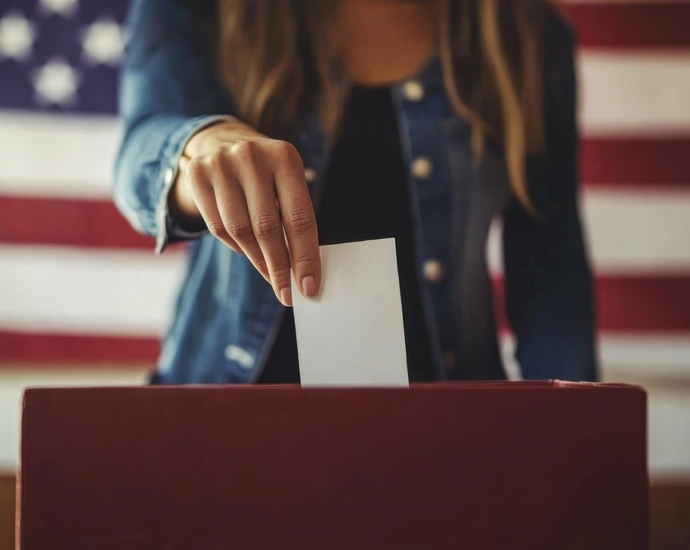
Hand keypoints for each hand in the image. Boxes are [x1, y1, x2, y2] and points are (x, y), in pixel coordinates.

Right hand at [170, 119, 319, 305]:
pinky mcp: (197, 174)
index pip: (299, 217)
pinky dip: (235, 246)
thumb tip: (302, 273)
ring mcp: (221, 163)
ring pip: (240, 230)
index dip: (305, 256)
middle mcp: (252, 155)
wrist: (222, 142)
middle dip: (279, 267)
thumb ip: (295, 220)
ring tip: (270, 274)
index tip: (308, 286)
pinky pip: (217, 227)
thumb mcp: (287, 184)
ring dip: (257, 260)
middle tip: (286, 292)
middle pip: (267, 227)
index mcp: (285, 157)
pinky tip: (247, 250)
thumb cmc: (267, 176)